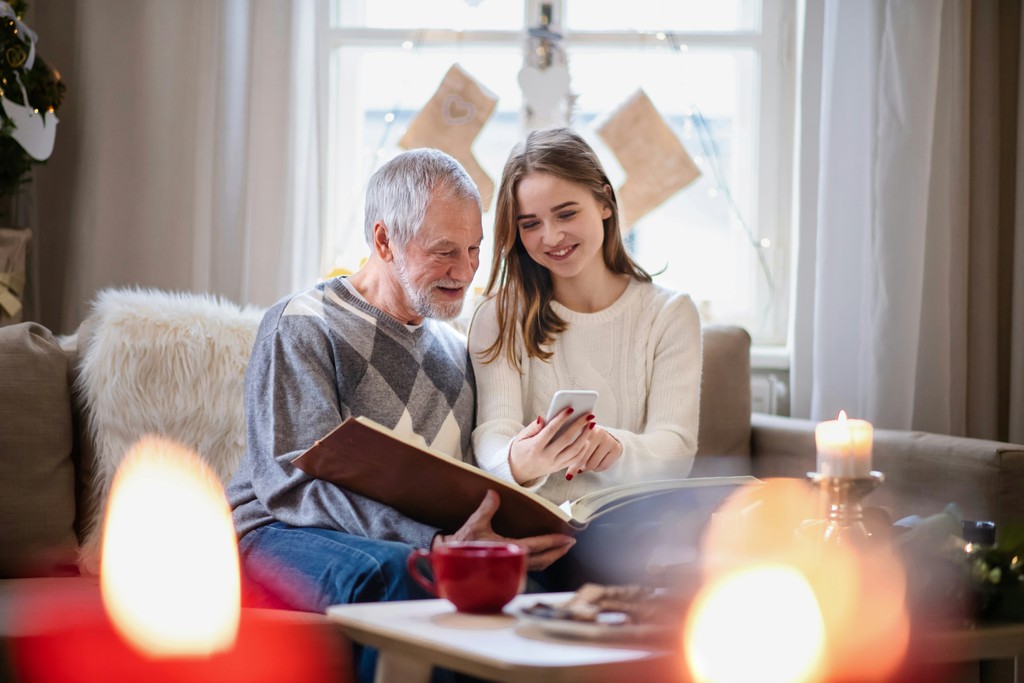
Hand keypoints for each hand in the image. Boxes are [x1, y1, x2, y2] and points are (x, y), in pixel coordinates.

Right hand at [434, 490, 574, 570]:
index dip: (554, 541)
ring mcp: (510, 569)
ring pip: (537, 566)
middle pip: (543, 560)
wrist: (450, 559)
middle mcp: (512, 561)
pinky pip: (529, 567)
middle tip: (569, 543)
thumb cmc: (463, 543)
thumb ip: (487, 508)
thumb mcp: (475, 524)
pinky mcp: (506, 571)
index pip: (537, 546)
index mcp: (508, 550)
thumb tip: (494, 493)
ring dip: (551, 557)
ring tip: (560, 548)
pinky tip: (543, 556)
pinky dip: (540, 562)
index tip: (567, 538)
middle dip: (558, 551)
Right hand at [507, 408, 594, 483]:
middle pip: (566, 439)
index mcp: (535, 447)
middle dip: (579, 426)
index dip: (561, 419)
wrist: (518, 472)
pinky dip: (583, 449)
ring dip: (584, 437)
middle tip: (588, 415)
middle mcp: (546, 457)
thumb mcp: (520, 438)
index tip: (570, 409)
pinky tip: (586, 438)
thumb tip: (543, 418)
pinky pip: (574, 459)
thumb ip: (532, 427)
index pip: (550, 430)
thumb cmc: (519, 451)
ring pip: (574, 450)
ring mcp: (554, 464)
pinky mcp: (559, 468)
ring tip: (590, 425)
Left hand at [566, 424, 621, 476]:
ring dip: (589, 467)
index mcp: (584, 429)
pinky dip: (598, 468)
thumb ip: (571, 452)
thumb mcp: (580, 442)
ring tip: (589, 462)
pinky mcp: (616, 448)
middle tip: (580, 468)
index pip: (575, 452)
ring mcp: (608, 440)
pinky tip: (598, 461)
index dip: (572, 465)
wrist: (609, 436)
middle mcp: (597, 433)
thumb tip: (567, 475)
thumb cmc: (589, 441)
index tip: (568, 476)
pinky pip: (603, 466)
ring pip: (593, 464)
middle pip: (584, 459)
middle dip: (580, 467)